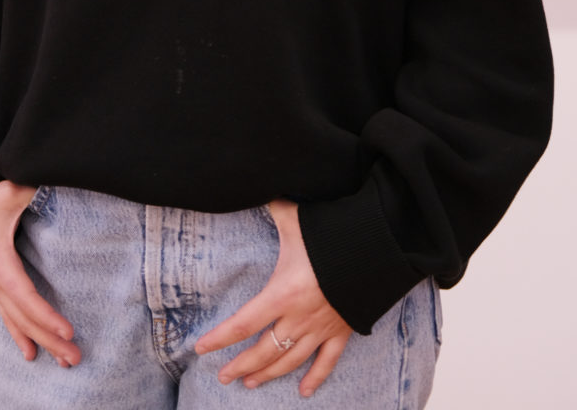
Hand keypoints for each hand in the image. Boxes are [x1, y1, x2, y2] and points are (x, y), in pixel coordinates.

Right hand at [0, 181, 79, 367]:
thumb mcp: (7, 191)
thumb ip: (30, 186)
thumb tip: (57, 174)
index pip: (26, 296)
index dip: (46, 316)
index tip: (67, 330)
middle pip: (24, 317)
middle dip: (50, 339)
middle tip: (75, 357)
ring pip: (18, 322)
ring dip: (41, 342)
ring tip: (64, 362)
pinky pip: (9, 317)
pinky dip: (21, 335)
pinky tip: (31, 353)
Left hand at [194, 198, 352, 396]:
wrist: (375, 249)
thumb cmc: (330, 233)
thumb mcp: (295, 219)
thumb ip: (272, 208)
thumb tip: (253, 188)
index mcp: (283, 293)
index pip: (243, 323)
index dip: (220, 338)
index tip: (201, 349)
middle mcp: (299, 317)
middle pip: (264, 350)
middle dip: (241, 365)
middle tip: (223, 377)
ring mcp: (321, 328)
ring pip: (290, 361)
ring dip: (269, 374)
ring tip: (250, 383)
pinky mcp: (342, 330)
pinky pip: (327, 362)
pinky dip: (316, 378)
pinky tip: (304, 392)